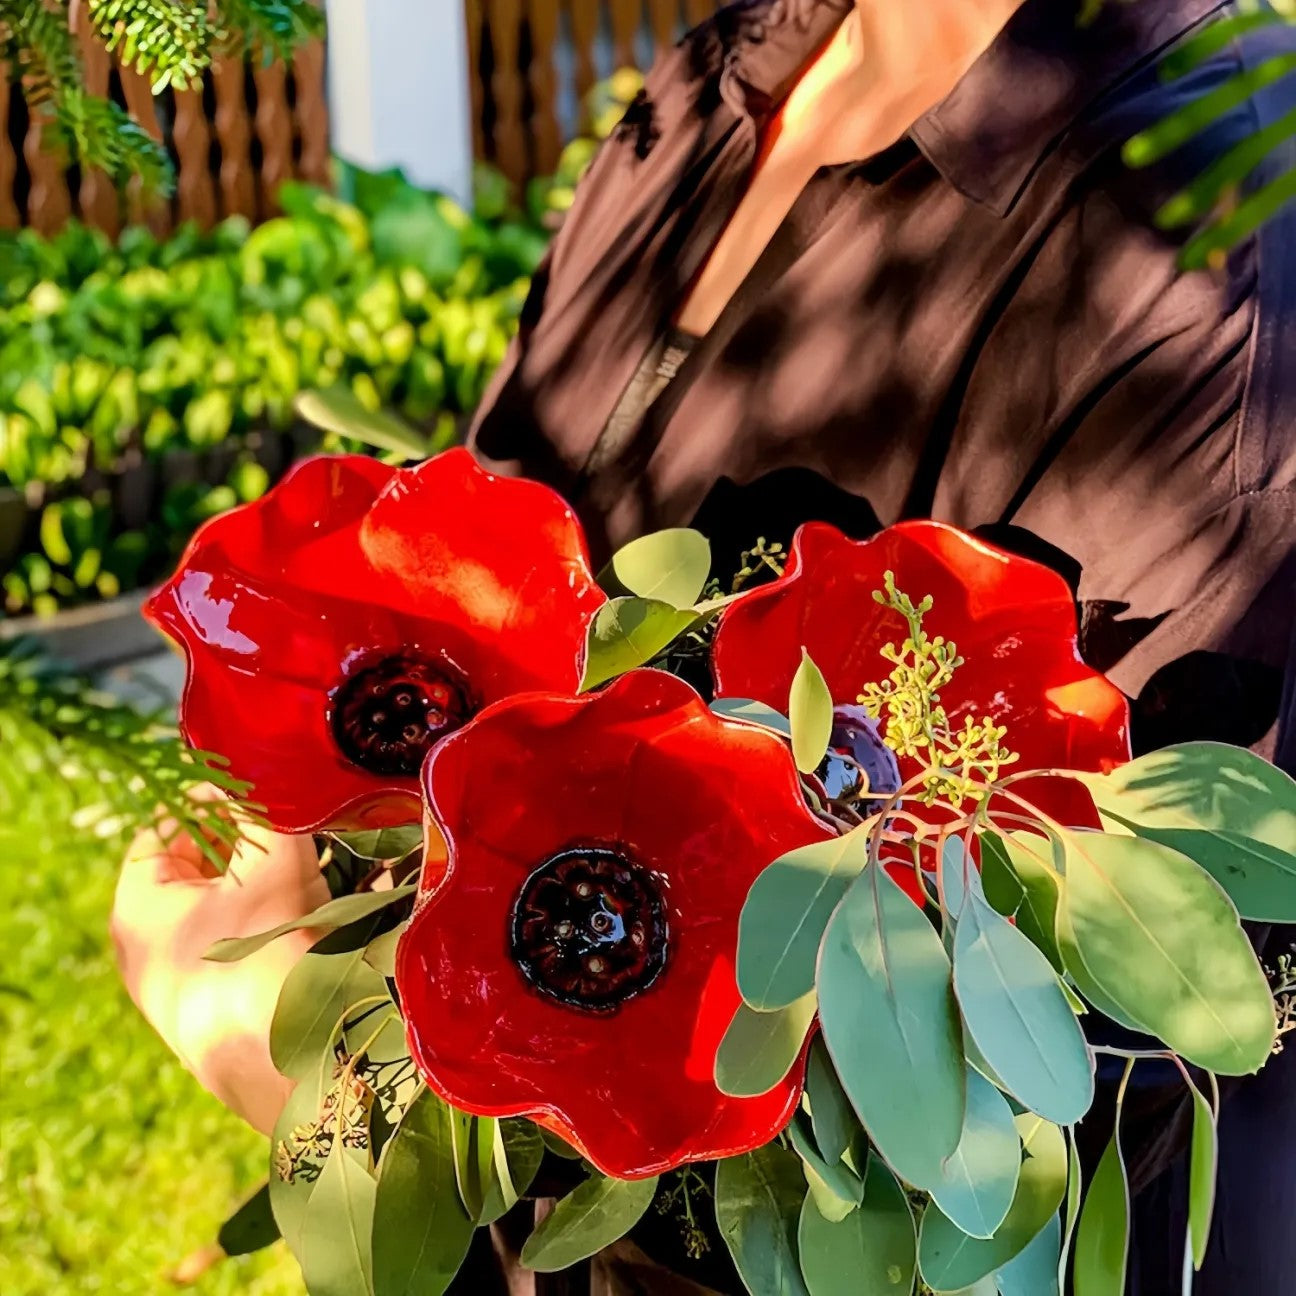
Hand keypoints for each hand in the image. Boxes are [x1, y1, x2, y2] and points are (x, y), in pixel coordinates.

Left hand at [110, 793, 329, 1134]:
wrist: (298, 1088)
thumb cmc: (268, 967)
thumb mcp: (275, 867)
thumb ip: (272, 815)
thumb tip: (281, 785)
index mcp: (140, 912)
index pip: (164, 827)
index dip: (215, 797)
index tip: (270, 788)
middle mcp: (157, 951)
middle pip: (207, 867)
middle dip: (262, 840)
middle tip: (313, 824)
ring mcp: (195, 987)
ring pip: (243, 907)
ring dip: (290, 879)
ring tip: (343, 863)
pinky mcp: (236, 1013)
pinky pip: (265, 945)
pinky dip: (299, 920)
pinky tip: (349, 911)